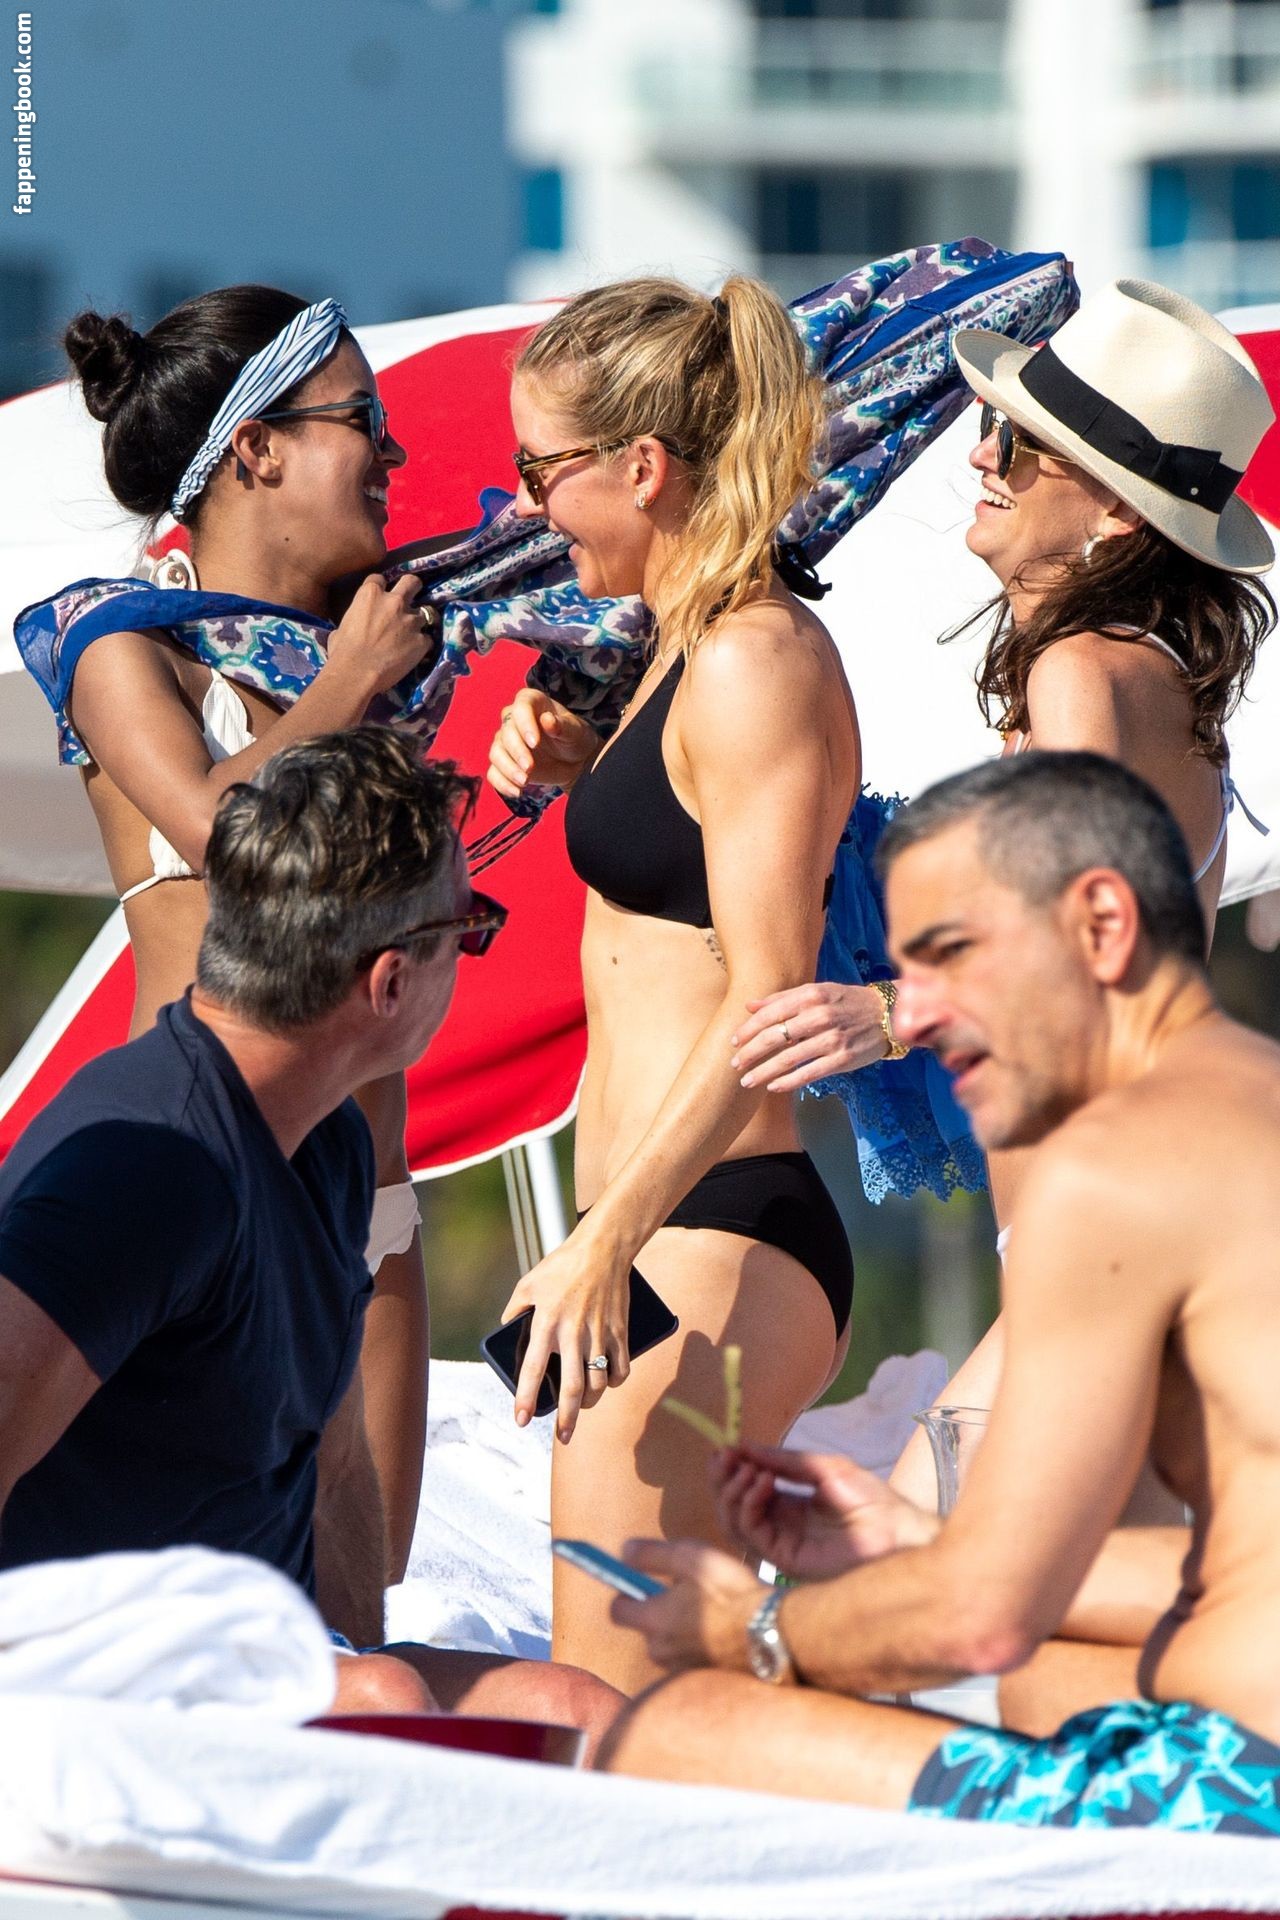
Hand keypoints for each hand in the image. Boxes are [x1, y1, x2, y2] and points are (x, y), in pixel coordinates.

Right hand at [327, 574, 435, 696]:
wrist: (356, 674)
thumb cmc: (342, 651)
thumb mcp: (342, 626)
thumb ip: (355, 619)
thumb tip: (356, 627)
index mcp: (370, 594)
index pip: (380, 579)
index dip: (381, 588)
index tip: (381, 597)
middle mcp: (394, 602)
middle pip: (412, 582)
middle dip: (412, 588)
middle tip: (410, 599)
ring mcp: (411, 620)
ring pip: (423, 614)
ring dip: (416, 623)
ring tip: (409, 636)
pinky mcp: (422, 641)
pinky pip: (427, 639)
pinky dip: (421, 645)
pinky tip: (413, 654)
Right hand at [487, 689, 600, 800]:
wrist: (575, 761)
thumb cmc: (576, 739)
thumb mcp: (576, 732)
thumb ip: (563, 726)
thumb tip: (547, 720)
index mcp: (532, 703)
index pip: (521, 707)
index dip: (524, 724)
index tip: (535, 743)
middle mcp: (514, 719)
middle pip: (506, 733)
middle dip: (516, 752)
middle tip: (530, 768)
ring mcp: (507, 742)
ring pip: (496, 753)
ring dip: (508, 769)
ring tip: (525, 782)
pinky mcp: (505, 763)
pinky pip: (494, 772)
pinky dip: (502, 783)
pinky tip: (517, 792)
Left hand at [501, 1227, 632, 1440]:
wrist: (604, 1248)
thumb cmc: (562, 1265)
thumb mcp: (528, 1284)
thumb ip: (514, 1310)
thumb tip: (506, 1330)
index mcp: (547, 1323)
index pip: (534, 1369)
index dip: (526, 1398)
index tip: (521, 1420)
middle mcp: (573, 1333)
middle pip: (572, 1387)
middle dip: (567, 1419)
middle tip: (563, 1436)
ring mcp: (600, 1334)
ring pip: (599, 1383)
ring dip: (590, 1403)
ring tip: (582, 1409)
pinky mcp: (621, 1331)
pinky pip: (621, 1368)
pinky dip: (615, 1382)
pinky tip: (608, 1385)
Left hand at [609, 1538, 766, 1672]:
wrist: (774, 1635)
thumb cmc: (731, 1592)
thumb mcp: (690, 1558)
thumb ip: (651, 1554)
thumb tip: (624, 1552)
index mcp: (652, 1621)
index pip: (617, 1611)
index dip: (627, 1594)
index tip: (644, 1582)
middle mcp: (660, 1652)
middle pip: (647, 1630)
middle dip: (662, 1614)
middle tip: (692, 1595)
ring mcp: (682, 1670)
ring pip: (672, 1646)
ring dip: (684, 1632)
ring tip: (715, 1615)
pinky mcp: (704, 1680)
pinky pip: (693, 1660)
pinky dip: (702, 1648)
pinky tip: (726, 1635)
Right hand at [712, 1444, 936, 1578]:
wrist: (897, 1531)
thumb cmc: (872, 1499)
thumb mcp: (824, 1468)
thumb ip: (785, 1461)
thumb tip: (745, 1445)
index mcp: (790, 1506)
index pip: (746, 1490)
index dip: (732, 1469)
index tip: (724, 1448)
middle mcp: (780, 1525)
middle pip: (732, 1506)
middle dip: (723, 1479)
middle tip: (722, 1456)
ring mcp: (780, 1543)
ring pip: (733, 1522)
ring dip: (732, 1490)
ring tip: (745, 1467)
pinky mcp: (783, 1559)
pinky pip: (751, 1532)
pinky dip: (748, 1504)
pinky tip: (763, 1482)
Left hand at [730, 982, 889, 1091]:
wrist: (888, 1014)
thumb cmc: (847, 1002)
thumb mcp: (817, 991)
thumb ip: (783, 998)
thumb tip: (749, 1006)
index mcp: (811, 996)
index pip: (771, 1013)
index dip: (749, 1029)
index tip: (734, 1041)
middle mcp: (820, 1016)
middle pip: (775, 1037)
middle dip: (751, 1053)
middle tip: (735, 1064)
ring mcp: (832, 1039)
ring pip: (789, 1058)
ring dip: (764, 1071)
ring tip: (747, 1081)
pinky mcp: (842, 1059)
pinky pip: (809, 1073)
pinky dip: (788, 1081)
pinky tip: (773, 1086)